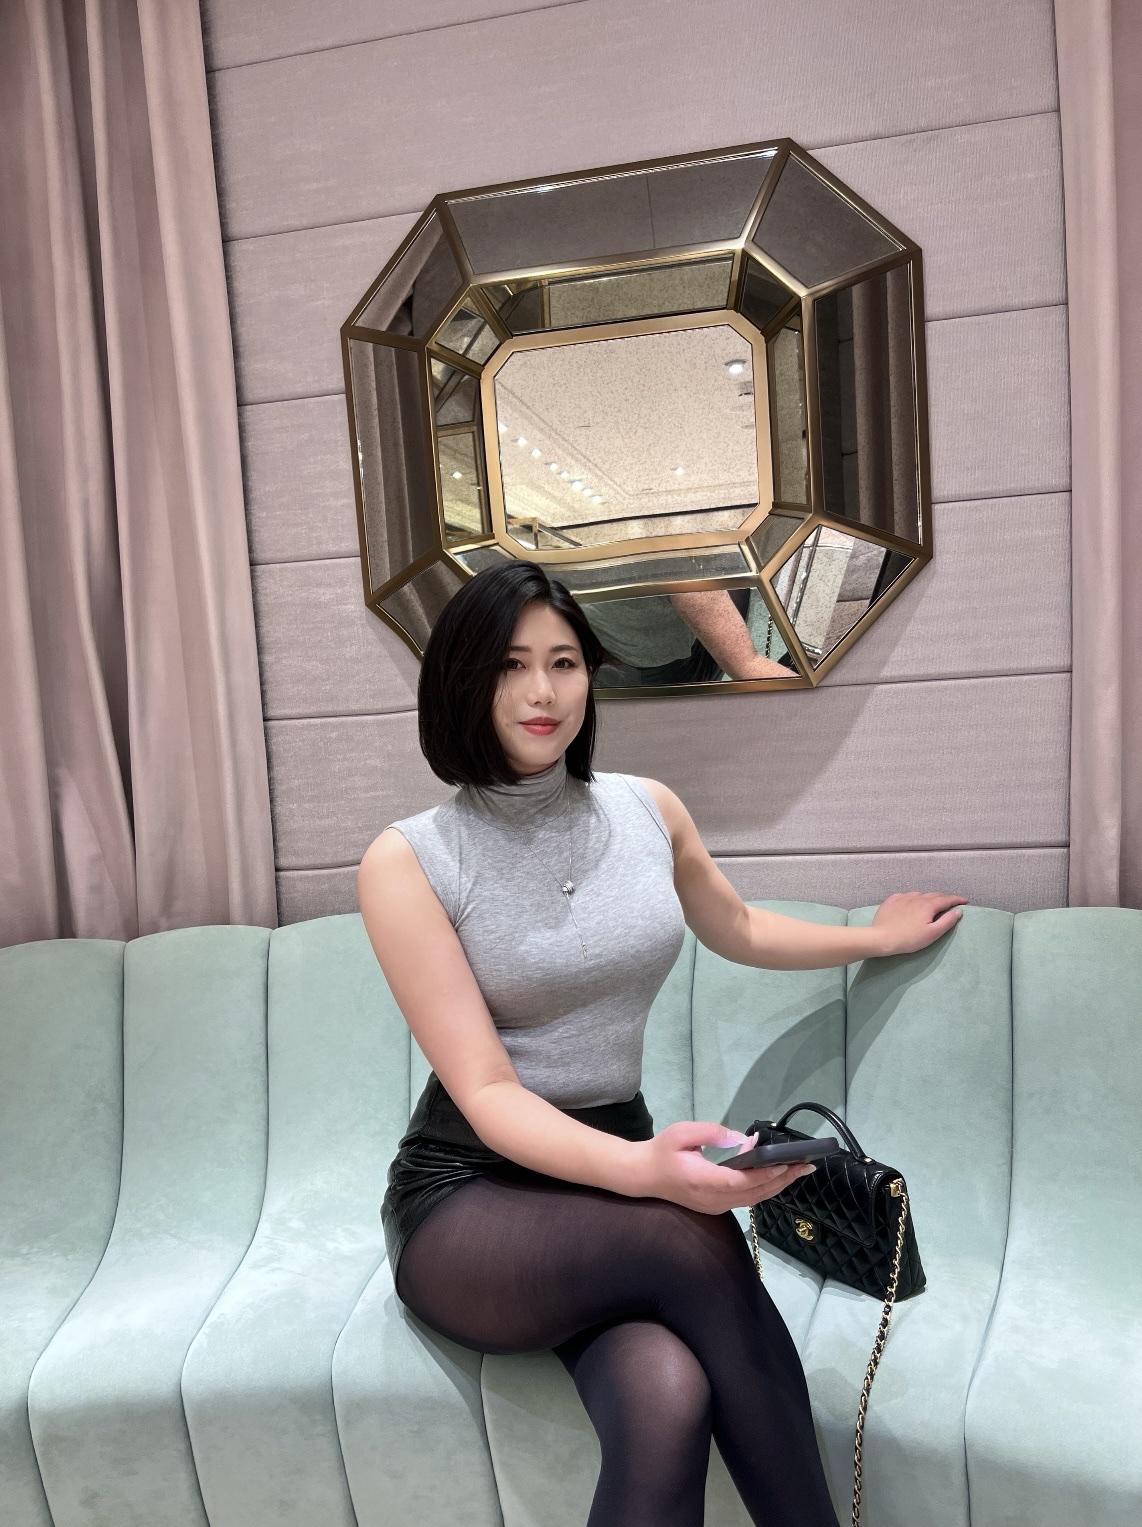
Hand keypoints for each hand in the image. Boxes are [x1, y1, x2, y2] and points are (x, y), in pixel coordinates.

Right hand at [628, 1121, 816, 1214]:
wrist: (643, 1175)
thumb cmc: (662, 1151)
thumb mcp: (683, 1132)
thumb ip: (713, 1132)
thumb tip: (743, 1139)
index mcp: (703, 1181)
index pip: (742, 1181)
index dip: (767, 1174)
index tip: (788, 1163)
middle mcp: (713, 1199)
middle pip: (755, 1194)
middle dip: (783, 1179)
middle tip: (808, 1165)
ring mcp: (716, 1207)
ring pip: (754, 1200)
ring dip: (778, 1186)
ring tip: (800, 1170)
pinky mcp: (717, 1206)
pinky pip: (747, 1200)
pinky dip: (766, 1189)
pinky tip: (778, 1177)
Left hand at [871, 891, 969, 955]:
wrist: (882, 938)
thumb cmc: (910, 939)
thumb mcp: (932, 933)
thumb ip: (947, 921)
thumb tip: (958, 911)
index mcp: (928, 905)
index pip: (946, 899)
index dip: (957, 899)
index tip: (965, 901)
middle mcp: (916, 897)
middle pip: (934, 895)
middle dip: (944, 898)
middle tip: (951, 903)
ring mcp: (903, 897)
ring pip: (920, 894)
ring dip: (928, 898)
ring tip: (931, 904)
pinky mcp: (892, 900)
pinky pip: (906, 896)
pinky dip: (914, 898)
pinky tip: (912, 903)